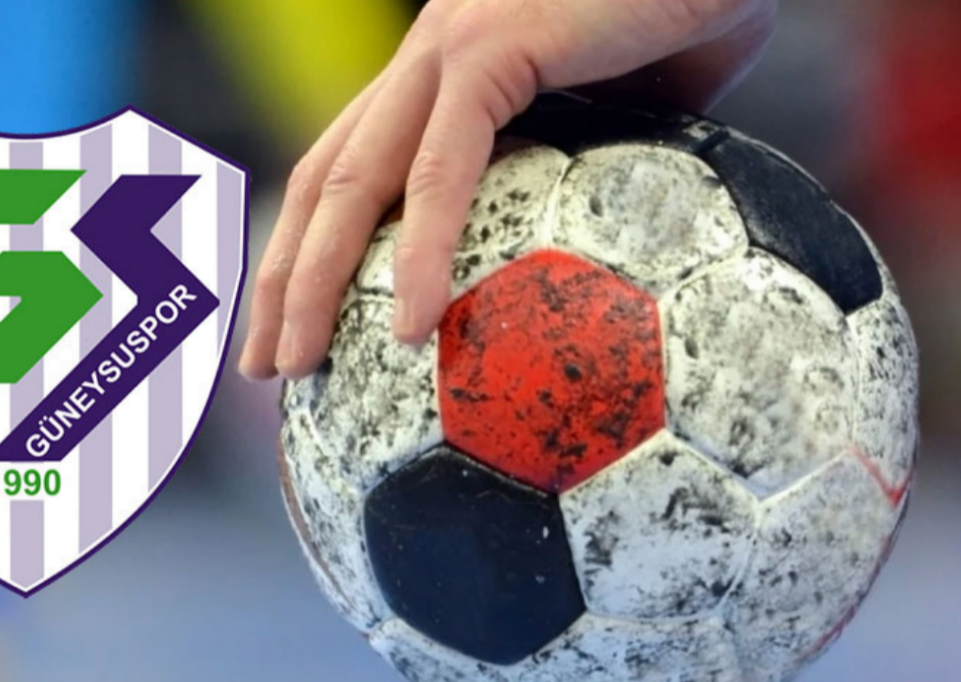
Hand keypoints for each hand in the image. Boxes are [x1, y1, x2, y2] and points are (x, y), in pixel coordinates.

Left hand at [238, 0, 777, 380]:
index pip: (350, 167)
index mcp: (445, 68)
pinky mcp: (491, 46)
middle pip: (323, 181)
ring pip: (351, 181)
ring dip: (313, 281)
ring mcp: (449, 44)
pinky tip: (410, 329)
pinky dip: (419, 255)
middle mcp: (428, 54)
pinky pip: (441, 174)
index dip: (313, 246)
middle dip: (282, 278)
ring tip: (296, 366)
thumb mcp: (626, 118)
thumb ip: (582, 176)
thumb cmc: (695, 12)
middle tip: (265, 367)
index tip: (298, 323)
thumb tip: (589, 265)